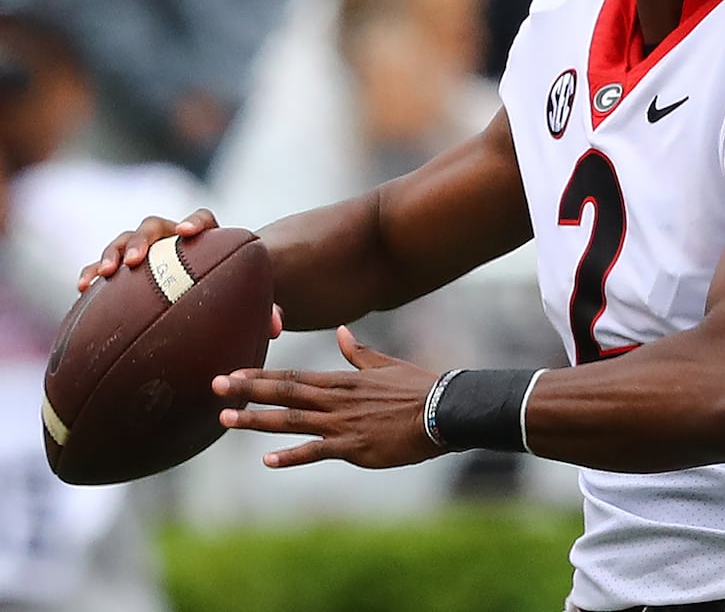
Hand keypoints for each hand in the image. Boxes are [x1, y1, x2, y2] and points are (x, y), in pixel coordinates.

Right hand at [76, 208, 282, 337]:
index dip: (195, 221)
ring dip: (113, 252)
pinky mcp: (124, 268)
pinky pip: (102, 265)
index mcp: (207, 238)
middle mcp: (173, 238)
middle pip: (155, 226)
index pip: (203, 219)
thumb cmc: (231, 295)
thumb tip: (278, 327)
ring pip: (125, 240)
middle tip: (136, 260)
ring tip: (104, 273)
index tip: (190, 232)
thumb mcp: (249, 300)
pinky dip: (91, 270)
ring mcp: (146, 251)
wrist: (206, 292)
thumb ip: (265, 308)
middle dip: (144, 239)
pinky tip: (82, 287)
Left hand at [212, 326, 441, 469]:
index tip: (232, 372)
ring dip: (257, 420)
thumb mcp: (385, 364)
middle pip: (284, 393)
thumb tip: (342, 332)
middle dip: (247, 390)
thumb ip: (358, 353)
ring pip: (292, 421)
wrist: (441, 410)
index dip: (260, 375)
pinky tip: (268, 460)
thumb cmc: (417, 386)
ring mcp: (342, 424)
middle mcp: (336, 400)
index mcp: (342, 379)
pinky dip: (292, 456)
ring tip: (227, 420)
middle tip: (215, 387)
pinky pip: (316, 452)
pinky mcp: (354, 448)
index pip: (293, 374)